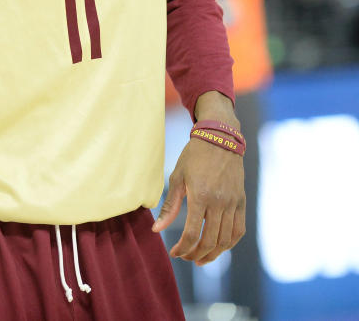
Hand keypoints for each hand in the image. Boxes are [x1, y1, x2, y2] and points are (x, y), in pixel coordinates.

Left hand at [152, 138, 244, 264]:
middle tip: (185, 257)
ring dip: (213, 254)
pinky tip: (218, 247)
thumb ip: (169, 206)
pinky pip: (238, 230)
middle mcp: (220, 203)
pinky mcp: (241, 202)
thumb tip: (157, 229)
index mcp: (201, 196)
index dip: (183, 248)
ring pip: (226, 240)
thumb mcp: (177, 178)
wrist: (220, 140)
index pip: (193, 233)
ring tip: (200, 259)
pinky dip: (229, 243)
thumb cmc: (194, 157)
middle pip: (210, 241)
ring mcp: (233, 204)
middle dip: (196, 254)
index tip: (174, 252)